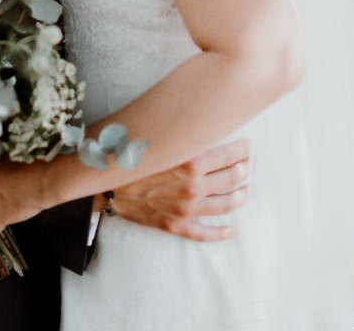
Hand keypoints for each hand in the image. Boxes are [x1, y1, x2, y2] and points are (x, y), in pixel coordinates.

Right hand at [107, 139, 249, 241]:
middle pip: (233, 177)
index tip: (248, 146)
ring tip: (248, 190)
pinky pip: (206, 233)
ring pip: (226, 204)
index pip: (229, 154)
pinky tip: (234, 230)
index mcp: (190, 161)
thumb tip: (202, 120)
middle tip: (252, 164)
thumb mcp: (158, 137)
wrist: (102, 183)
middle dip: (246, 169)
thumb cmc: (129, 154)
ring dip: (241, 196)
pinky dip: (223, 232)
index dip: (243, 150)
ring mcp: (186, 208)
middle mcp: (193, 186)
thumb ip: (183, 132)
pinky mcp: (176, 225)